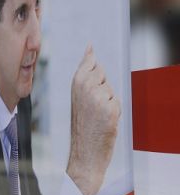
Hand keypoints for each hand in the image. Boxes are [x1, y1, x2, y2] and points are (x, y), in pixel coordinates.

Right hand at [67, 45, 120, 194]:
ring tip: (97, 113)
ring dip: (108, 99)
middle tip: (91, 103)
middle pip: (102, 72)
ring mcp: (100, 97)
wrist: (83, 153)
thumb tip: (90, 50)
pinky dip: (114, 110)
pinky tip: (104, 120)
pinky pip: (117, 100)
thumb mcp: (76, 98)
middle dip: (101, 85)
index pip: (90, 60)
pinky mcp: (111, 108)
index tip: (91, 41)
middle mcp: (87, 86)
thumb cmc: (80, 125)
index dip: (91, 53)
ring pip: (111, 88)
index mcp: (76, 82)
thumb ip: (84, 74)